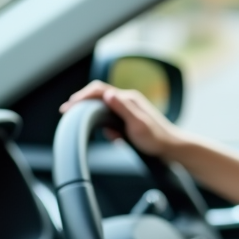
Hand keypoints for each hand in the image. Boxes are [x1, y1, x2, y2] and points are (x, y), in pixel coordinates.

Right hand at [60, 80, 183, 157]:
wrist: (171, 148)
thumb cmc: (156, 139)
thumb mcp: (138, 125)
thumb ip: (123, 109)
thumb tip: (107, 94)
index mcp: (128, 99)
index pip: (99, 90)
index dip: (82, 96)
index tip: (69, 106)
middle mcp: (127, 100)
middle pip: (98, 95)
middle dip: (82, 102)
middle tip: (66, 112)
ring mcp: (128, 109)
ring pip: (103, 106)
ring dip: (91, 112)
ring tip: (79, 119)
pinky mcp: (128, 119)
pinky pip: (110, 117)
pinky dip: (102, 122)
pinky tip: (105, 132)